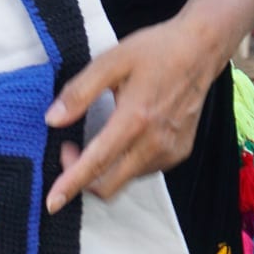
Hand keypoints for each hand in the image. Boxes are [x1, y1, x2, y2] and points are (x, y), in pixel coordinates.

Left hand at [44, 20, 216, 212]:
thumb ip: (80, 92)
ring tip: (100, 136)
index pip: (97, 162)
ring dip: (106, 169)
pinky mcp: (180, 152)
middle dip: (83, 178)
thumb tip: (53, 119)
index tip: (52, 203)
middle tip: (70, 149)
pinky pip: (145, 170)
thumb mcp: (111, 62)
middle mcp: (155, 142)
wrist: (200, 49)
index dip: (72, 184)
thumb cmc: (156, 51)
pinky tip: (126, 136)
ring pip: (126, 178)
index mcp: (135, 119)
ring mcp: (170, 151)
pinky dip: (127, 162)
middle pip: (110, 185)